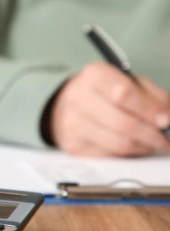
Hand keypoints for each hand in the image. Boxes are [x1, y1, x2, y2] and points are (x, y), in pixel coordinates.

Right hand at [48, 62, 169, 156]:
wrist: (69, 104)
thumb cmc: (106, 92)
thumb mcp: (131, 82)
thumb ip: (154, 96)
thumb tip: (167, 119)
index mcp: (94, 75)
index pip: (123, 93)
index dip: (149, 109)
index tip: (166, 120)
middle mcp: (78, 98)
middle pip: (123, 123)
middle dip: (151, 134)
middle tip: (164, 138)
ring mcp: (72, 123)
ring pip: (118, 143)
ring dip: (142, 146)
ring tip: (151, 142)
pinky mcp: (73, 144)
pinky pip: (110, 155)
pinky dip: (127, 153)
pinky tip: (132, 145)